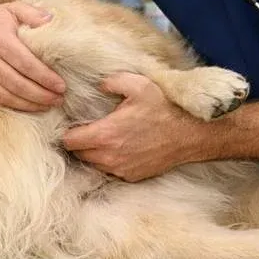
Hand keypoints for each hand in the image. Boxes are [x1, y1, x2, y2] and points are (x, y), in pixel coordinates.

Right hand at [0, 0, 65, 111]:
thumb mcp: (13, 8)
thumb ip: (33, 13)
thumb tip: (51, 20)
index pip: (26, 64)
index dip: (45, 78)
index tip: (62, 86)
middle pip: (18, 85)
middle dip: (41, 95)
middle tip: (59, 99)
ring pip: (7, 96)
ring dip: (30, 104)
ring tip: (49, 105)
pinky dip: (16, 106)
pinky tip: (31, 106)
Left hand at [62, 72, 199, 180]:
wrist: (189, 135)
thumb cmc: (163, 109)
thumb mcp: (138, 85)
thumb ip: (112, 82)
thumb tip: (99, 85)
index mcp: (105, 134)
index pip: (69, 141)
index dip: (69, 132)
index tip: (75, 125)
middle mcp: (109, 156)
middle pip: (78, 154)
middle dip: (79, 143)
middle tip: (88, 131)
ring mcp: (120, 169)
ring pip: (93, 164)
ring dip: (93, 154)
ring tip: (103, 139)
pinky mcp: (131, 176)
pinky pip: (110, 171)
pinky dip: (109, 162)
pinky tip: (119, 149)